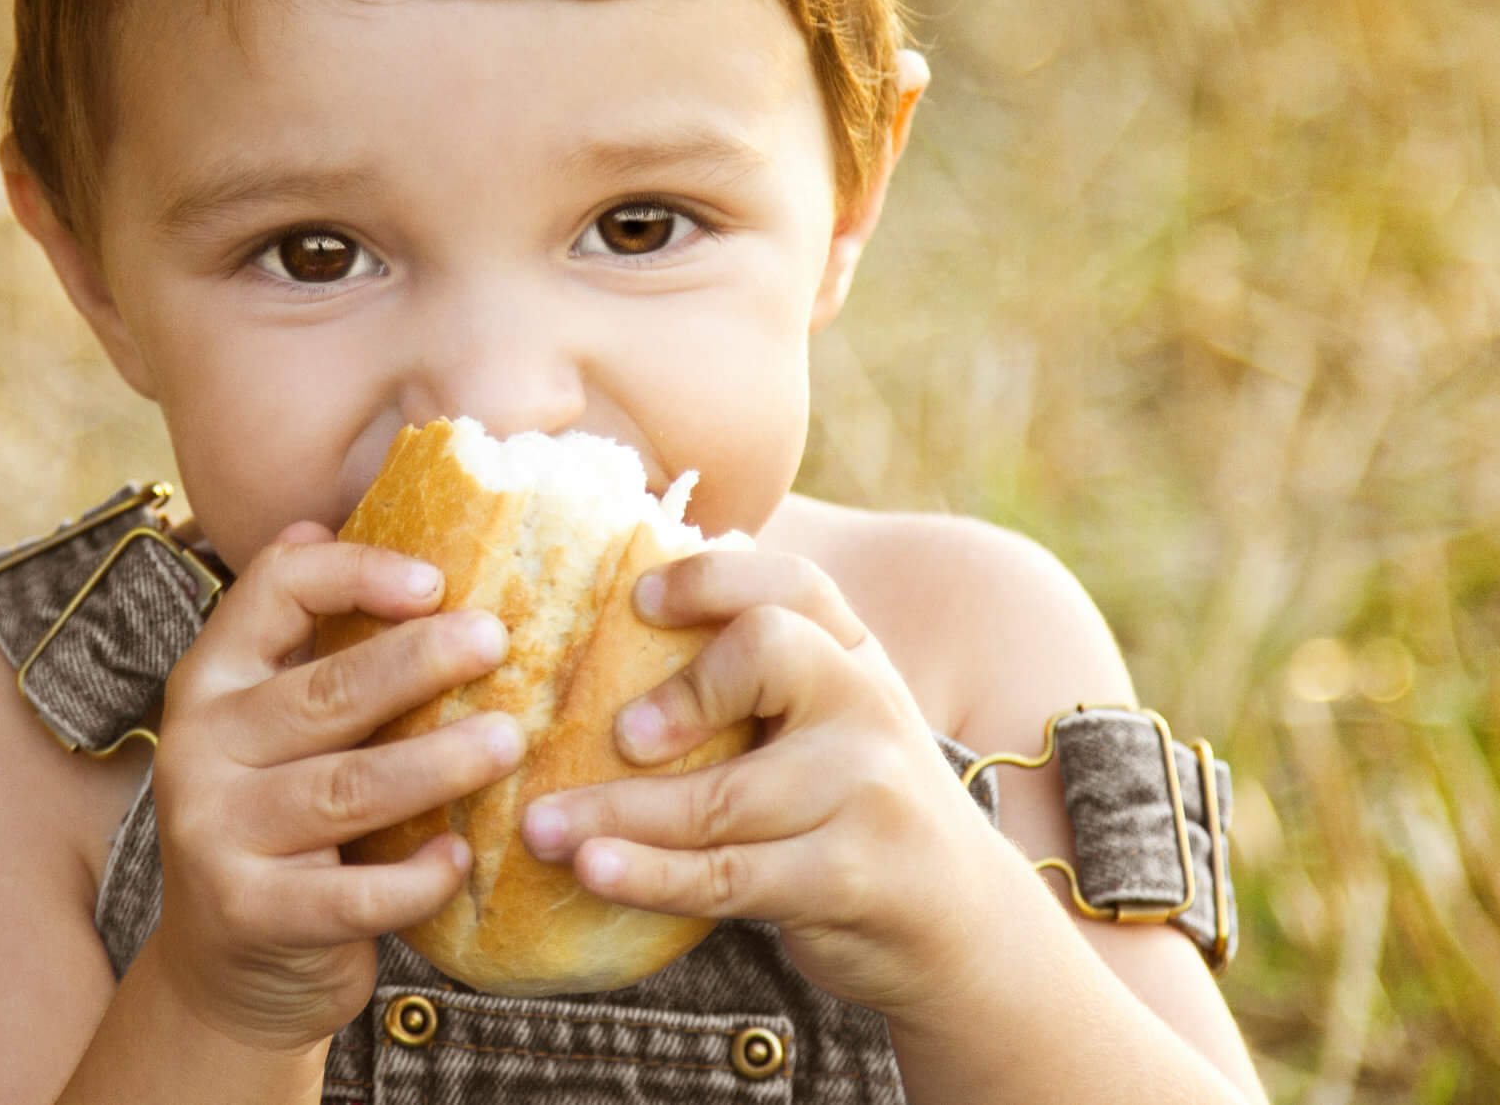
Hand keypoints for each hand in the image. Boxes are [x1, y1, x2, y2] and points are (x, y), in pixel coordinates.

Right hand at [145, 522, 525, 1053]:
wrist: (226, 970)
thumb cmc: (280, 823)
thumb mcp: (274, 728)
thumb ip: (302, 647)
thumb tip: (322, 522)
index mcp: (212, 682)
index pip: (271, 593)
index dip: (353, 573)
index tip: (434, 580)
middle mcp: (201, 747)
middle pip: (324, 691)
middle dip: (416, 660)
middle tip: (497, 640)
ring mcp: (218, 831)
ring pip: (345, 787)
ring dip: (436, 763)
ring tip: (507, 742)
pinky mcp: (252, 911)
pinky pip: (350, 893)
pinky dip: (413, 878)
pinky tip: (462, 858)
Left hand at [512, 549, 1019, 1014]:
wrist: (962, 922)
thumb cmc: (853, 804)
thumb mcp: (828, 720)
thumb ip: (754, 676)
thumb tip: (599, 634)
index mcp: (853, 652)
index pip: (793, 583)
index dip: (712, 578)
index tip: (638, 599)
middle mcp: (867, 702)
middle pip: (768, 654)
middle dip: (681, 689)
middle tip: (614, 734)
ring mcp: (866, 792)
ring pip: (721, 794)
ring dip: (616, 812)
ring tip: (537, 826)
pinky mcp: (849, 878)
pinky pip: (729, 874)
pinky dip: (650, 875)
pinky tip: (591, 871)